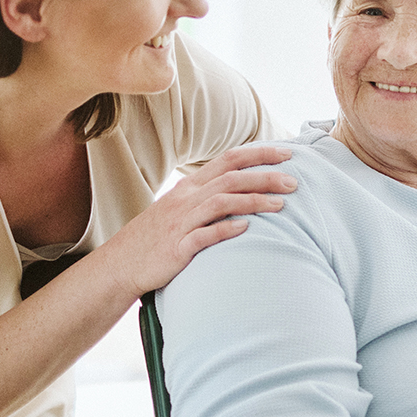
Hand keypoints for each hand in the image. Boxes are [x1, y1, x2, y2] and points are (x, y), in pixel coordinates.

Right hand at [98, 145, 295, 295]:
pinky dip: (225, 230)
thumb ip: (210, 196)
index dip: (259, 154)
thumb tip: (244, 187)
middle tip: (294, 182)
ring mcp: (181, 222)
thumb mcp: (182, 208)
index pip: (229, 159)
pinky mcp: (177, 247)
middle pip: (231, 178)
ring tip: (281, 205)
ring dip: (253, 202)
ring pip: (221, 203)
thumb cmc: (159, 236)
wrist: (121, 263)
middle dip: (265, 177)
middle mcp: (187, 199)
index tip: (288, 153)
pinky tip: (245, 229)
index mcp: (190, 186)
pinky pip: (203, 235)